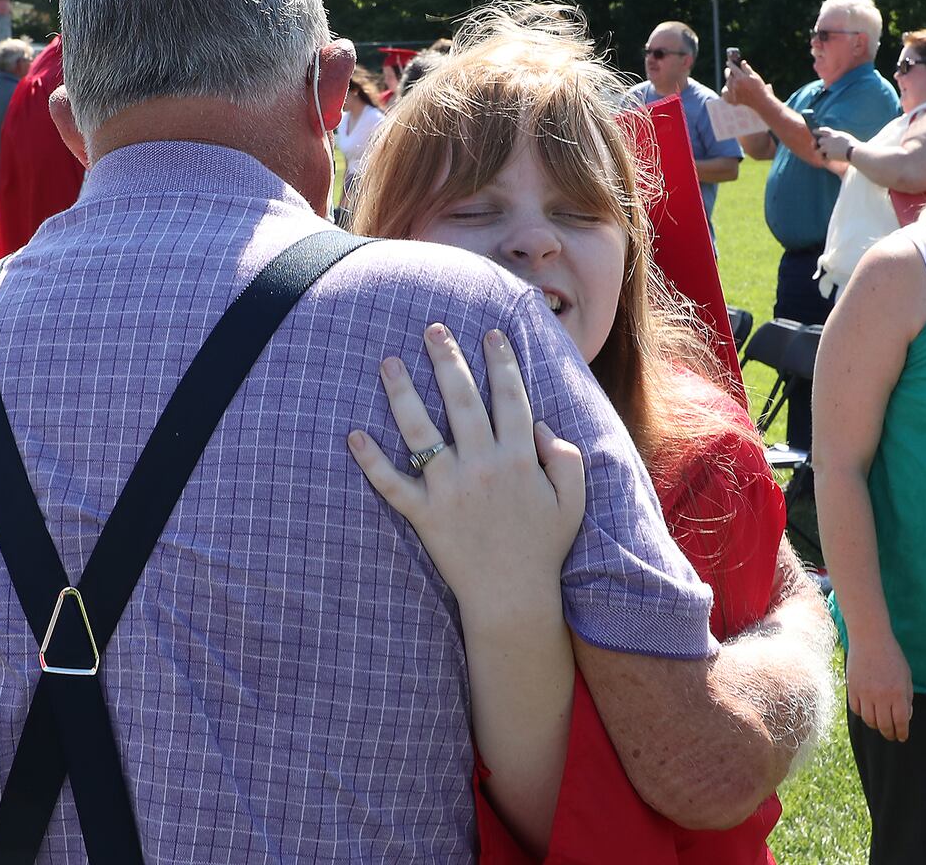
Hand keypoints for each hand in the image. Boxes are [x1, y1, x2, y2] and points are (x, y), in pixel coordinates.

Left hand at [347, 323, 585, 619]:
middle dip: (448, 359)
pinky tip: (353, 435)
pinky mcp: (425, 514)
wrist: (513, 597)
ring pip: (422, 431)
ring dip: (402, 393)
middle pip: (462, 400)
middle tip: (433, 328)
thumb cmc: (543, 547)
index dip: (502, 362)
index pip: (510, 397)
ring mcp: (450, 489)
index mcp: (520, 458)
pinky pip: (393, 484)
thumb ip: (566, 458)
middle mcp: (483, 466)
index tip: (491, 333)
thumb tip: (541, 425)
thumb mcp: (572, 500)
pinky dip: (371, 461)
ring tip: (389, 362)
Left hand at [722, 59, 769, 109]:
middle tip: (729, 70)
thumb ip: (747, 68)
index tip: (729, 61)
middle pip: (728, 75)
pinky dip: (725, 90)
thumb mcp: (755, 76)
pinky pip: (724, 93)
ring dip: (729, 80)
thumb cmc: (759, 87)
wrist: (760, 101)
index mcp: (740, 77)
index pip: (733, 67)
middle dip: (729, 72)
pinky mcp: (731, 99)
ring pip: (727, 83)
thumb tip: (742, 62)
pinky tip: (729, 89)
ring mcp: (732, 92)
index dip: (730, 63)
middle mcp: (735, 84)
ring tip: (734, 80)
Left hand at [814, 126, 856, 161]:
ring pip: (820, 150)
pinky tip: (832, 159)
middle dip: (821, 144)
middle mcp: (829, 140)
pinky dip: (827, 158)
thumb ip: (837, 135)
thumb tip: (833, 135)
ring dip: (822, 152)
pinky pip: (825, 157)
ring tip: (827, 154)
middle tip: (824, 146)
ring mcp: (828, 147)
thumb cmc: (852, 144)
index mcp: (833, 134)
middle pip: (820, 141)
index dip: (818, 131)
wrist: (853, 151)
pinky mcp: (828, 155)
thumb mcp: (844, 136)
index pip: (823, 130)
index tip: (813, 131)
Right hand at [845, 631, 912, 741]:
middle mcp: (881, 696)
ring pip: (869, 720)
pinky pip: (857, 709)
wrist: (870, 639)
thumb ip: (907, 697)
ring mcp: (865, 693)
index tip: (902, 737)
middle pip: (884, 725)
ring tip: (880, 724)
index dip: (902, 733)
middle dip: (889, 734)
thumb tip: (904, 717)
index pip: (901, 722)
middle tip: (892, 735)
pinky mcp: (852, 688)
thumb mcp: (906, 676)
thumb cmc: (891, 656)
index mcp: (898, 693)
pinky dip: (863, 714)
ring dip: (876, 726)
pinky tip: (868, 711)